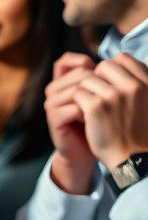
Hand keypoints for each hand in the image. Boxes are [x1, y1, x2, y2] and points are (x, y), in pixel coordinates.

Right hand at [44, 53, 96, 193]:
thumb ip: (98, 80)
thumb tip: (111, 62)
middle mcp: (53, 91)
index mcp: (62, 83)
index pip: (64, 61)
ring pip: (75, 90)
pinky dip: (87, 114)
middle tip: (103, 100)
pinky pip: (74, 107)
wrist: (85, 151)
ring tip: (96, 112)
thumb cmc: (95, 122)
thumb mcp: (98, 97)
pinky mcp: (53, 119)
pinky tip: (90, 121)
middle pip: (76, 74)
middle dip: (95, 84)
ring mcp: (51, 105)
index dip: (79, 60)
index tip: (95, 69)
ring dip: (92, 100)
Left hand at [74, 53, 147, 169]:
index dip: (112, 69)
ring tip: (92, 109)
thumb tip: (135, 61)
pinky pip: (78, 93)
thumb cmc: (141, 133)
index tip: (110, 84)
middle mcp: (133, 86)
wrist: (135, 160)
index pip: (123, 58)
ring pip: (88, 79)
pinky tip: (85, 116)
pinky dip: (78, 104)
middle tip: (98, 97)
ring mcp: (114, 95)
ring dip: (86, 93)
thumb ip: (142, 82)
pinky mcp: (96, 107)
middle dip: (97, 79)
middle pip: (103, 66)